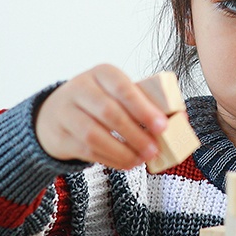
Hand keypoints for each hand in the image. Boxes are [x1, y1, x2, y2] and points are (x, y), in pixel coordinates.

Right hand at [34, 64, 168, 168]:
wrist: (54, 113)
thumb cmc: (99, 102)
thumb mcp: (117, 93)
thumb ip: (146, 103)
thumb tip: (180, 118)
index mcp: (101, 73)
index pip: (123, 88)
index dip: (144, 108)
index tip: (162, 126)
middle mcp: (80, 88)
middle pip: (109, 113)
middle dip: (135, 134)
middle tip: (154, 149)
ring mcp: (66, 112)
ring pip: (95, 135)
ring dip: (123, 151)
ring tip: (142, 159)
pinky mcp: (60, 136)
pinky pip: (87, 151)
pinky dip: (111, 159)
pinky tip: (127, 163)